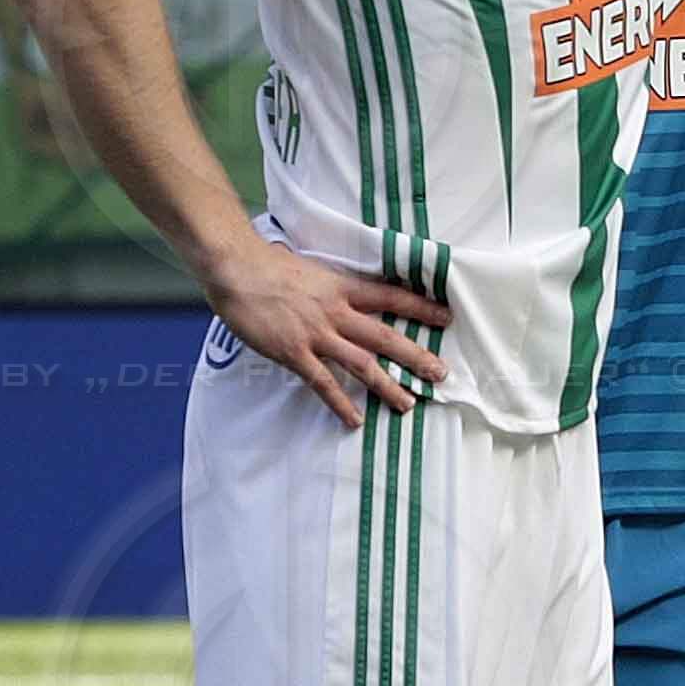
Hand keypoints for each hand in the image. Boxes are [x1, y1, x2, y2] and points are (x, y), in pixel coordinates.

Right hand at [204, 239, 451, 426]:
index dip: (421, 308)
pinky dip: (340, 403)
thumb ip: (331, 285)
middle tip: (441, 373)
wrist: (237, 269)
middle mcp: (337, 312)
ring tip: (408, 404)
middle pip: (386, 336)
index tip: (447, 318)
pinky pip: (323, 383)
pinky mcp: (294, 353)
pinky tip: (354, 420)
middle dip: (416, 356)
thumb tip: (342, 290)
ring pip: (362, 364)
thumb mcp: (312, 270)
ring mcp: (316, 334)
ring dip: (387, 386)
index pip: (392, 297)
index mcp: (343, 287)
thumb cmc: (269, 265)